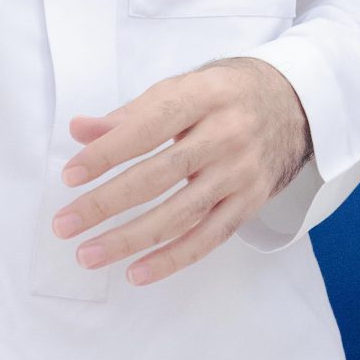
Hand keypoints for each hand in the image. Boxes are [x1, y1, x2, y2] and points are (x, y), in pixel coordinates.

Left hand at [52, 59, 312, 284]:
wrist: (295, 104)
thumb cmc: (226, 94)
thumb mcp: (183, 88)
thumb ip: (130, 114)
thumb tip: (79, 131)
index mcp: (205, 96)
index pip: (149, 127)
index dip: (108, 152)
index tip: (69, 175)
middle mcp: (227, 135)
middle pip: (160, 175)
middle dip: (107, 203)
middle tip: (64, 224)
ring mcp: (241, 172)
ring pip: (180, 214)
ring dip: (130, 239)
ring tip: (87, 254)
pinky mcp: (250, 202)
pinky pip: (208, 239)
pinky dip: (171, 259)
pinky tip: (135, 271)